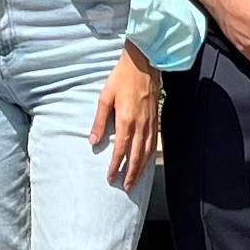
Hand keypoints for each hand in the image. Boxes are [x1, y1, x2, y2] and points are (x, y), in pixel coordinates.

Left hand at [90, 44, 161, 188]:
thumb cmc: (122, 77)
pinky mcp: (156, 118)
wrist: (144, 62)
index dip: (116, 166)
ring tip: (136, 180)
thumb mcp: (105, 96)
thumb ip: (99, 121)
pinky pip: (154, 142)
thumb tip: (92, 141)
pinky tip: (147, 160)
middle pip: (137, 155)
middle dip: (131, 173)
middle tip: (126, 187)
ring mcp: (151, 122)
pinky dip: (150, 155)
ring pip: (148, 151)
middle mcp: (141, 124)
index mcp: (127, 120)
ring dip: (142, 168)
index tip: (110, 177)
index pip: (121, 150)